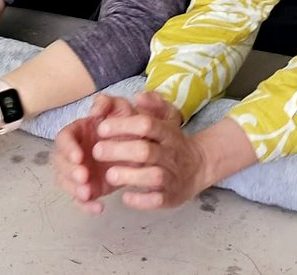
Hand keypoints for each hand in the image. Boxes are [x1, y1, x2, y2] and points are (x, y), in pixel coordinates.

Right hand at [52, 93, 135, 214]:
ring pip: (66, 182)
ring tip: (88, 193)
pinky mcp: (89, 188)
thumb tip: (95, 111)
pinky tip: (98, 208)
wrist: (144, 147)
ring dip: (73, 189)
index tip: (78, 157)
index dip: (67, 148)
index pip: (64, 139)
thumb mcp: (121, 109)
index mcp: (78, 132)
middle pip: (60, 163)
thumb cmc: (129, 126)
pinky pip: (81, 200)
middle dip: (69, 171)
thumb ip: (108, 103)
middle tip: (84, 177)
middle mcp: (75, 152)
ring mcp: (80, 171)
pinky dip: (86, 206)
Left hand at [91, 92, 209, 210]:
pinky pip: (157, 200)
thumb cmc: (173, 142)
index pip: (147, 125)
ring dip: (129, 176)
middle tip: (97, 151)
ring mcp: (172, 177)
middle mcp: (171, 154)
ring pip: (154, 176)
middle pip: (146, 151)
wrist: (199, 167)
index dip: (123, 125)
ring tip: (109, 174)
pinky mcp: (171, 197)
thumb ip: (155, 104)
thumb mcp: (168, 118)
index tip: (101, 128)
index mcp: (168, 134)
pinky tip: (125, 197)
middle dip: (119, 150)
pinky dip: (141, 200)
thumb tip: (138, 96)